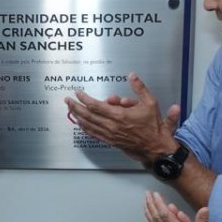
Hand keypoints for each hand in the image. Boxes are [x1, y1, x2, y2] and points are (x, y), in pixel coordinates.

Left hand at [63, 73, 180, 163]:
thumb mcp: (150, 102)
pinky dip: (85, 128)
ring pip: (89, 125)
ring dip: (78, 117)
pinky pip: (94, 134)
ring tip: (70, 110)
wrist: (155, 146)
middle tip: (67, 100)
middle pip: (88, 115)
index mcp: (119, 115)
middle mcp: (112, 126)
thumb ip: (139, 88)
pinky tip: (80, 124)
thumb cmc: (153, 126)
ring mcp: (110, 135)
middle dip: (76, 107)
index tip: (78, 93)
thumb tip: (132, 75)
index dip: (85, 99)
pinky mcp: (110, 141)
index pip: (96, 106)